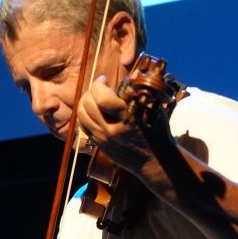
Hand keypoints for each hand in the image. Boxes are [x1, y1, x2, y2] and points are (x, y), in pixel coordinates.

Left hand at [80, 53, 178, 167]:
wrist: (153, 161)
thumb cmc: (156, 131)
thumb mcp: (152, 108)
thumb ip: (137, 93)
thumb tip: (127, 77)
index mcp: (126, 117)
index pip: (101, 96)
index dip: (99, 83)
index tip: (104, 79)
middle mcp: (110, 129)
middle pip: (88, 103)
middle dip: (91, 90)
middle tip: (99, 87)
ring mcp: (102, 139)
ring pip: (81, 115)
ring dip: (85, 101)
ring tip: (93, 97)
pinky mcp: (99, 145)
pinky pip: (83, 126)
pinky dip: (84, 115)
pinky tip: (91, 110)